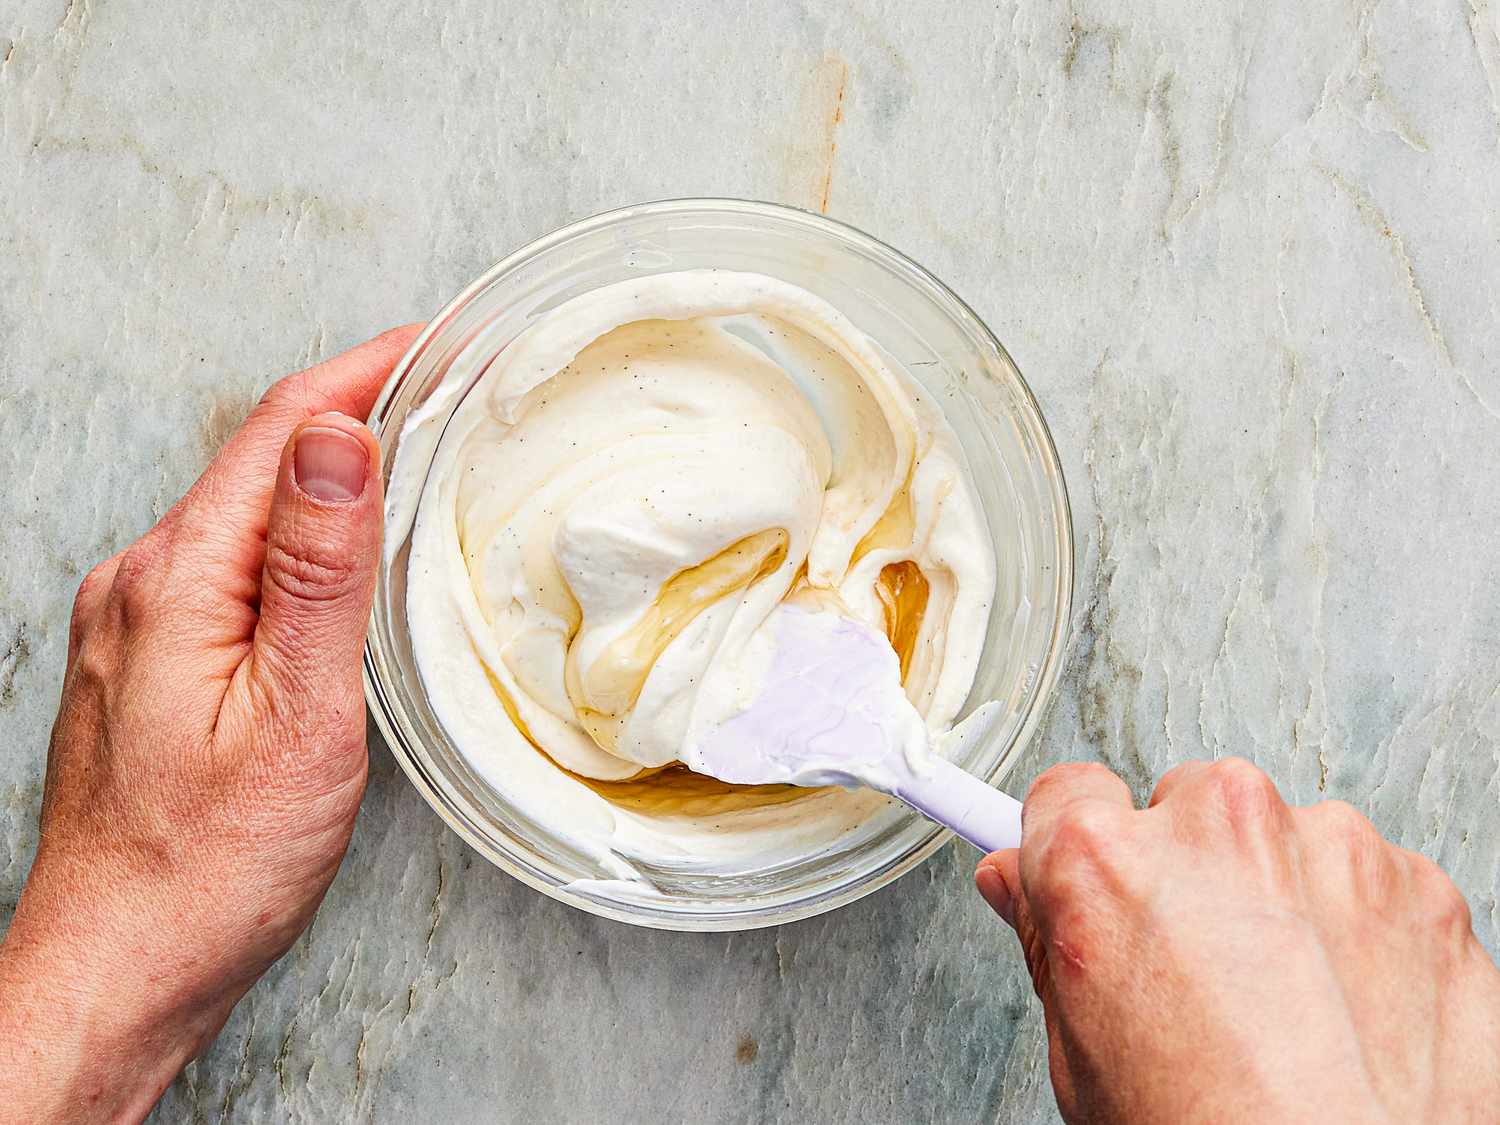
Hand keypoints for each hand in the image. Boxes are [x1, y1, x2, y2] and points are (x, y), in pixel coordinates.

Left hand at [0, 326, 419, 1122]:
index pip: (279, 431)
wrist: (119, 964)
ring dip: (327, 464)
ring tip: (412, 446)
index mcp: (179, 581)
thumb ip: (315, 572)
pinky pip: (229, 556)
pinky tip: (338, 543)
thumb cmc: (213, 865)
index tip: (442, 340)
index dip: (365, 372)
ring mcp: (138, 619)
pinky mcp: (150, 656)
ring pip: (244, 505)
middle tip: (448, 384)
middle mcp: (143, 582)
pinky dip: (296, 526)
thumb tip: (337, 439)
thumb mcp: (296, 716)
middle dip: (354, 404)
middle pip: (257, 457)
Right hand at [976, 758, 1499, 1122]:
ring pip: (1283, 838)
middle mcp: (1217, 826)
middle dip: (1190, 871)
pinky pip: (1369, 881)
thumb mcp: (1085, 1055)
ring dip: (1280, 896)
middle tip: (1197, 971)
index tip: (1085, 863)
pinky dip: (1359, 931)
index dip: (1075, 843)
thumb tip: (1022, 885)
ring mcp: (1330, 848)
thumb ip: (1051, 941)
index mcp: (1108, 862)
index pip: (1067, 793)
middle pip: (1186, 805)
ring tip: (1283, 1009)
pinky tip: (1344, 1012)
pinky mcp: (1421, 885)